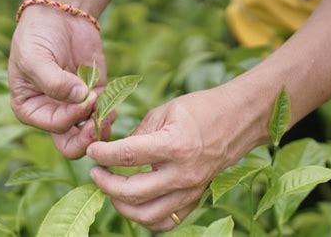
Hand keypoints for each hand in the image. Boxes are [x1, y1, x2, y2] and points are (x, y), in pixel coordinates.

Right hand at [8, 5, 111, 158]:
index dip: (71, 118)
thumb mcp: (35, 56)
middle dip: (86, 138)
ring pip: (89, 135)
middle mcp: (51, 113)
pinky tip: (112, 103)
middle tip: (99, 124)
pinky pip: (104, 116)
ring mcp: (74, 108)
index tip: (84, 98)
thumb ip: (53, 80)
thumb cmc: (38, 36)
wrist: (60, 16)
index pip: (53, 127)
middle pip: (70, 144)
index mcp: (30, 109)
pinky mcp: (94, 98)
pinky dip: (110, 113)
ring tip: (108, 110)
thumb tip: (79, 97)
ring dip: (101, 127)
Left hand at [87, 87, 269, 230]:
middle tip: (95, 173)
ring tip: (111, 189)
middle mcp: (183, 173)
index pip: (127, 156)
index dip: (102, 154)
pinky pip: (166, 221)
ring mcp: (191, 190)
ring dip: (121, 205)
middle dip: (105, 184)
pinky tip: (136, 202)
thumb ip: (139, 133)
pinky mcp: (196, 198)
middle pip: (133, 192)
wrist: (238, 120)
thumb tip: (116, 152)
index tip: (92, 151)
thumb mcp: (165, 111)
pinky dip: (146, 217)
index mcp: (174, 145)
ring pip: (147, 215)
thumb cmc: (201, 109)